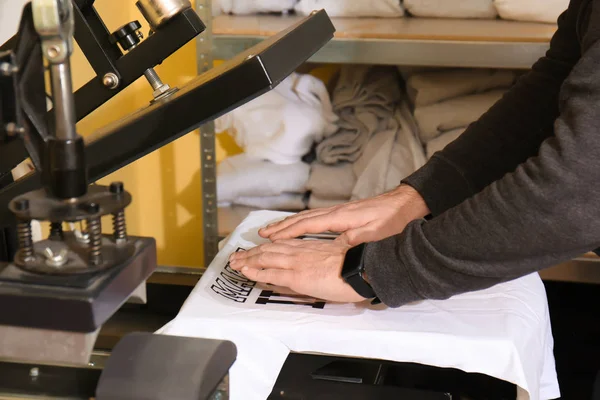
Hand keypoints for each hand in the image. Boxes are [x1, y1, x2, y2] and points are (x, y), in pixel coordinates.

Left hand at [228, 239, 365, 302]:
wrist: (362, 268)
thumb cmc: (356, 265)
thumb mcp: (337, 256)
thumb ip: (323, 257)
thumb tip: (317, 263)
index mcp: (310, 247)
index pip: (281, 245)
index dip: (265, 247)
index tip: (254, 250)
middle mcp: (300, 251)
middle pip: (269, 250)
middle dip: (250, 253)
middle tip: (235, 257)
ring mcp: (297, 263)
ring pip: (265, 258)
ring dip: (247, 260)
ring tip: (234, 263)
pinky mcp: (297, 276)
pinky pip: (271, 273)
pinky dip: (256, 271)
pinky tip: (245, 271)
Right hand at [259, 185, 429, 245]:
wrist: (406, 203)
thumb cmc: (394, 220)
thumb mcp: (378, 234)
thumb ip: (358, 239)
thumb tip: (338, 245)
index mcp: (341, 217)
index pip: (308, 225)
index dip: (288, 232)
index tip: (270, 238)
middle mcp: (336, 212)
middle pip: (302, 219)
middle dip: (281, 227)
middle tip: (261, 234)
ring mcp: (338, 212)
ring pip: (307, 217)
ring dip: (288, 224)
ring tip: (272, 230)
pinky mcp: (343, 214)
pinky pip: (314, 218)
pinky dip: (300, 223)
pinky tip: (297, 227)